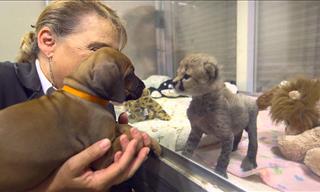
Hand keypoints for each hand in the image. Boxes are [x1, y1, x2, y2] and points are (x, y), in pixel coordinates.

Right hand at [30, 112, 150, 191]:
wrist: (53, 189)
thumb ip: (91, 153)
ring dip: (133, 157)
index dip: (129, 153)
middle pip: (128, 171)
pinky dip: (124, 159)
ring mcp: (105, 181)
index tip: (134, 139)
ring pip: (125, 171)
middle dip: (138, 157)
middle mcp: (106, 183)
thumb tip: (107, 141)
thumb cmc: (61, 178)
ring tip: (140, 145)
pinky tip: (123, 150)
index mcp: (101, 181)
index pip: (121, 167)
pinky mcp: (103, 177)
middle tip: (145, 143)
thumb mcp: (73, 164)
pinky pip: (118, 169)